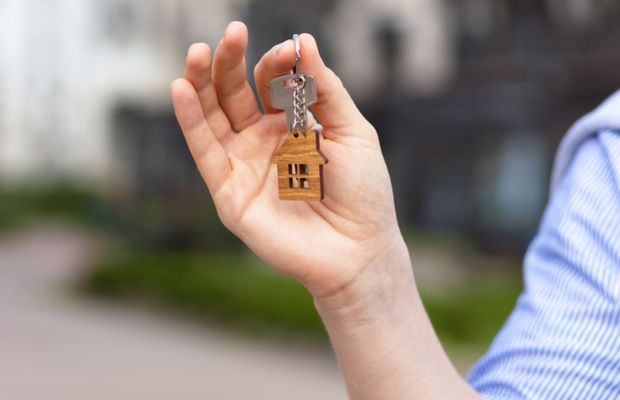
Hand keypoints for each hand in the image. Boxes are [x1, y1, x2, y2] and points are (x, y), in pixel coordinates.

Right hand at [171, 21, 407, 300]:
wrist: (358, 249)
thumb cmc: (363, 192)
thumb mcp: (353, 131)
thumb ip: (326, 88)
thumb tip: (304, 39)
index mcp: (292, 125)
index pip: (270, 82)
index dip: (275, 63)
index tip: (289, 52)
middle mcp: (262, 141)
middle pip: (234, 93)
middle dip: (229, 61)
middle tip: (231, 33)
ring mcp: (243, 165)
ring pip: (212, 117)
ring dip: (200, 83)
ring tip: (197, 52)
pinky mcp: (228, 192)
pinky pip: (204, 151)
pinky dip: (190, 120)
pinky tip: (181, 88)